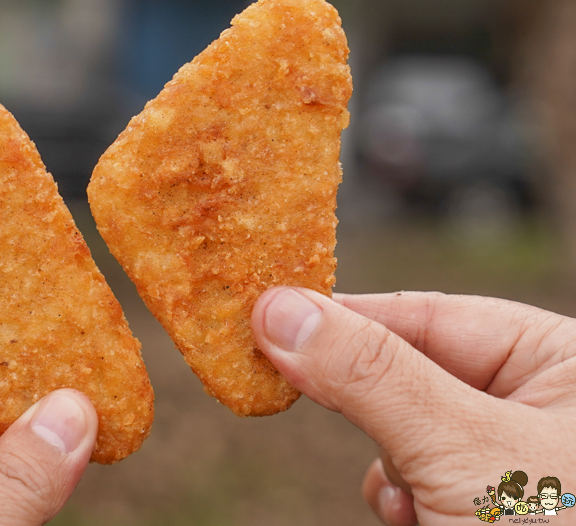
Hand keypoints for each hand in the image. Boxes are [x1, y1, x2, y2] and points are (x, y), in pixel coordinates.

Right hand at [251, 288, 575, 524]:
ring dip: (388, 463)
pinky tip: (411, 521)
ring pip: (404, 427)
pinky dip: (399, 497)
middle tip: (285, 380)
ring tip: (407, 504)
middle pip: (411, 367)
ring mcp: (510, 455)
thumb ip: (369, 374)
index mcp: (559, 360)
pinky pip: (416, 476)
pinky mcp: (484, 502)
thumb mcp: (461, 451)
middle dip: (364, 398)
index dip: (346, 315)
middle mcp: (538, 400)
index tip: (268, 315)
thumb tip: (278, 310)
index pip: (429, 313)